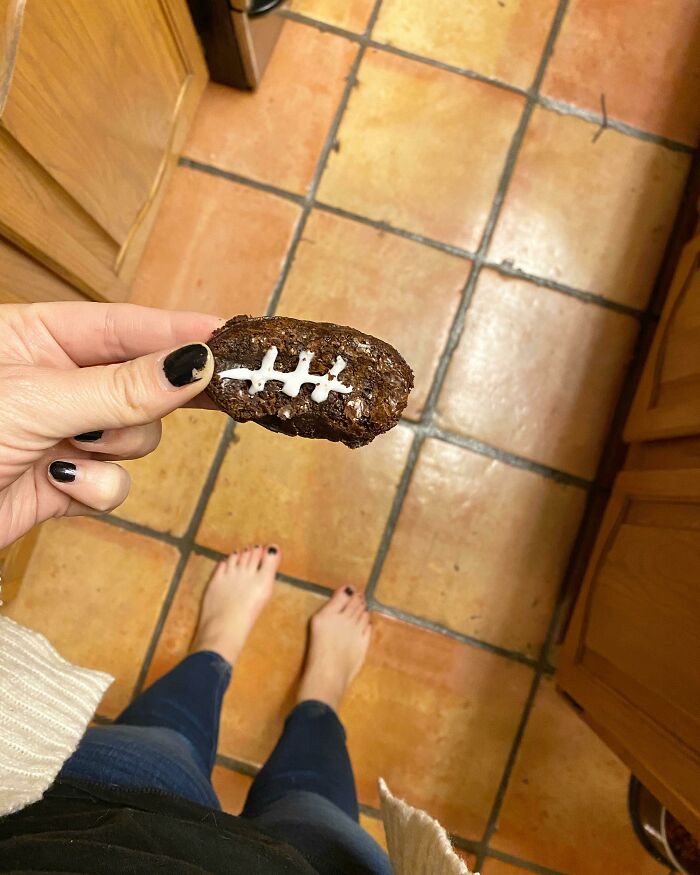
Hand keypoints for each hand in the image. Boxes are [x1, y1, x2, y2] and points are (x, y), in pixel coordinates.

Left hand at [0, 302, 222, 548]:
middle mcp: (55, 383)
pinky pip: (115, 484)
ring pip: (137, 435)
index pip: (123, 326)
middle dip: (158, 394)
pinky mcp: (64, 485)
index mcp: (35, 337)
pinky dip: (94, 489)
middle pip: (143, 382)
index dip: (177, 328)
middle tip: (214, 390)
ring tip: (72, 449)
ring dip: (115, 446)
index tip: (229, 334)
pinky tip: (59, 484)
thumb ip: (122, 386)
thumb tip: (195, 363)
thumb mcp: (37, 399)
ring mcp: (63, 434)